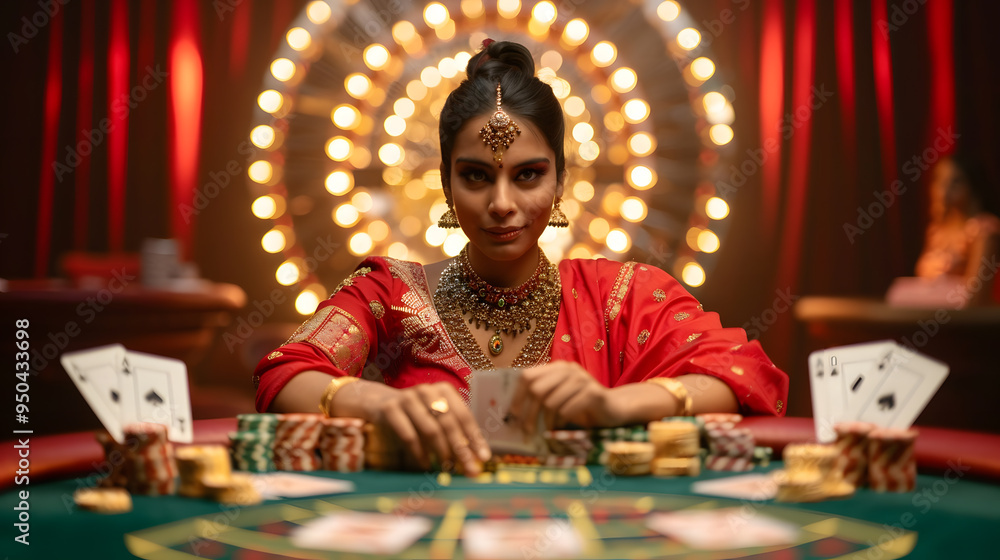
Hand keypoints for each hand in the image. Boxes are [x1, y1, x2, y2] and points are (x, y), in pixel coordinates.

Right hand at [366, 382, 490, 475]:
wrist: (379, 403)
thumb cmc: (415, 414)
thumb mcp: (435, 417)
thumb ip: (454, 434)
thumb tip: (476, 459)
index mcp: (443, 390)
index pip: (464, 415)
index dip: (475, 437)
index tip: (483, 457)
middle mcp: (427, 390)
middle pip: (449, 423)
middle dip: (460, 448)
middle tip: (468, 468)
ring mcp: (407, 398)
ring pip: (431, 429)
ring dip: (441, 451)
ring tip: (446, 467)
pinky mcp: (390, 409)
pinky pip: (409, 435)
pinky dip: (420, 453)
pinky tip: (425, 464)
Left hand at [508, 361, 622, 435]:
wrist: (614, 408)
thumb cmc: (582, 406)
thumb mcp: (559, 398)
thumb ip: (541, 397)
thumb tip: (513, 412)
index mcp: (557, 368)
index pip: (527, 376)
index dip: (516, 396)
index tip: (512, 415)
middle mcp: (568, 369)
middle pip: (536, 389)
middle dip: (529, 413)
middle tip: (526, 430)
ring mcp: (581, 379)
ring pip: (550, 402)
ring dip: (546, 421)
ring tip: (548, 430)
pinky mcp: (592, 393)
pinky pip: (566, 410)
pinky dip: (561, 422)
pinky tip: (563, 426)